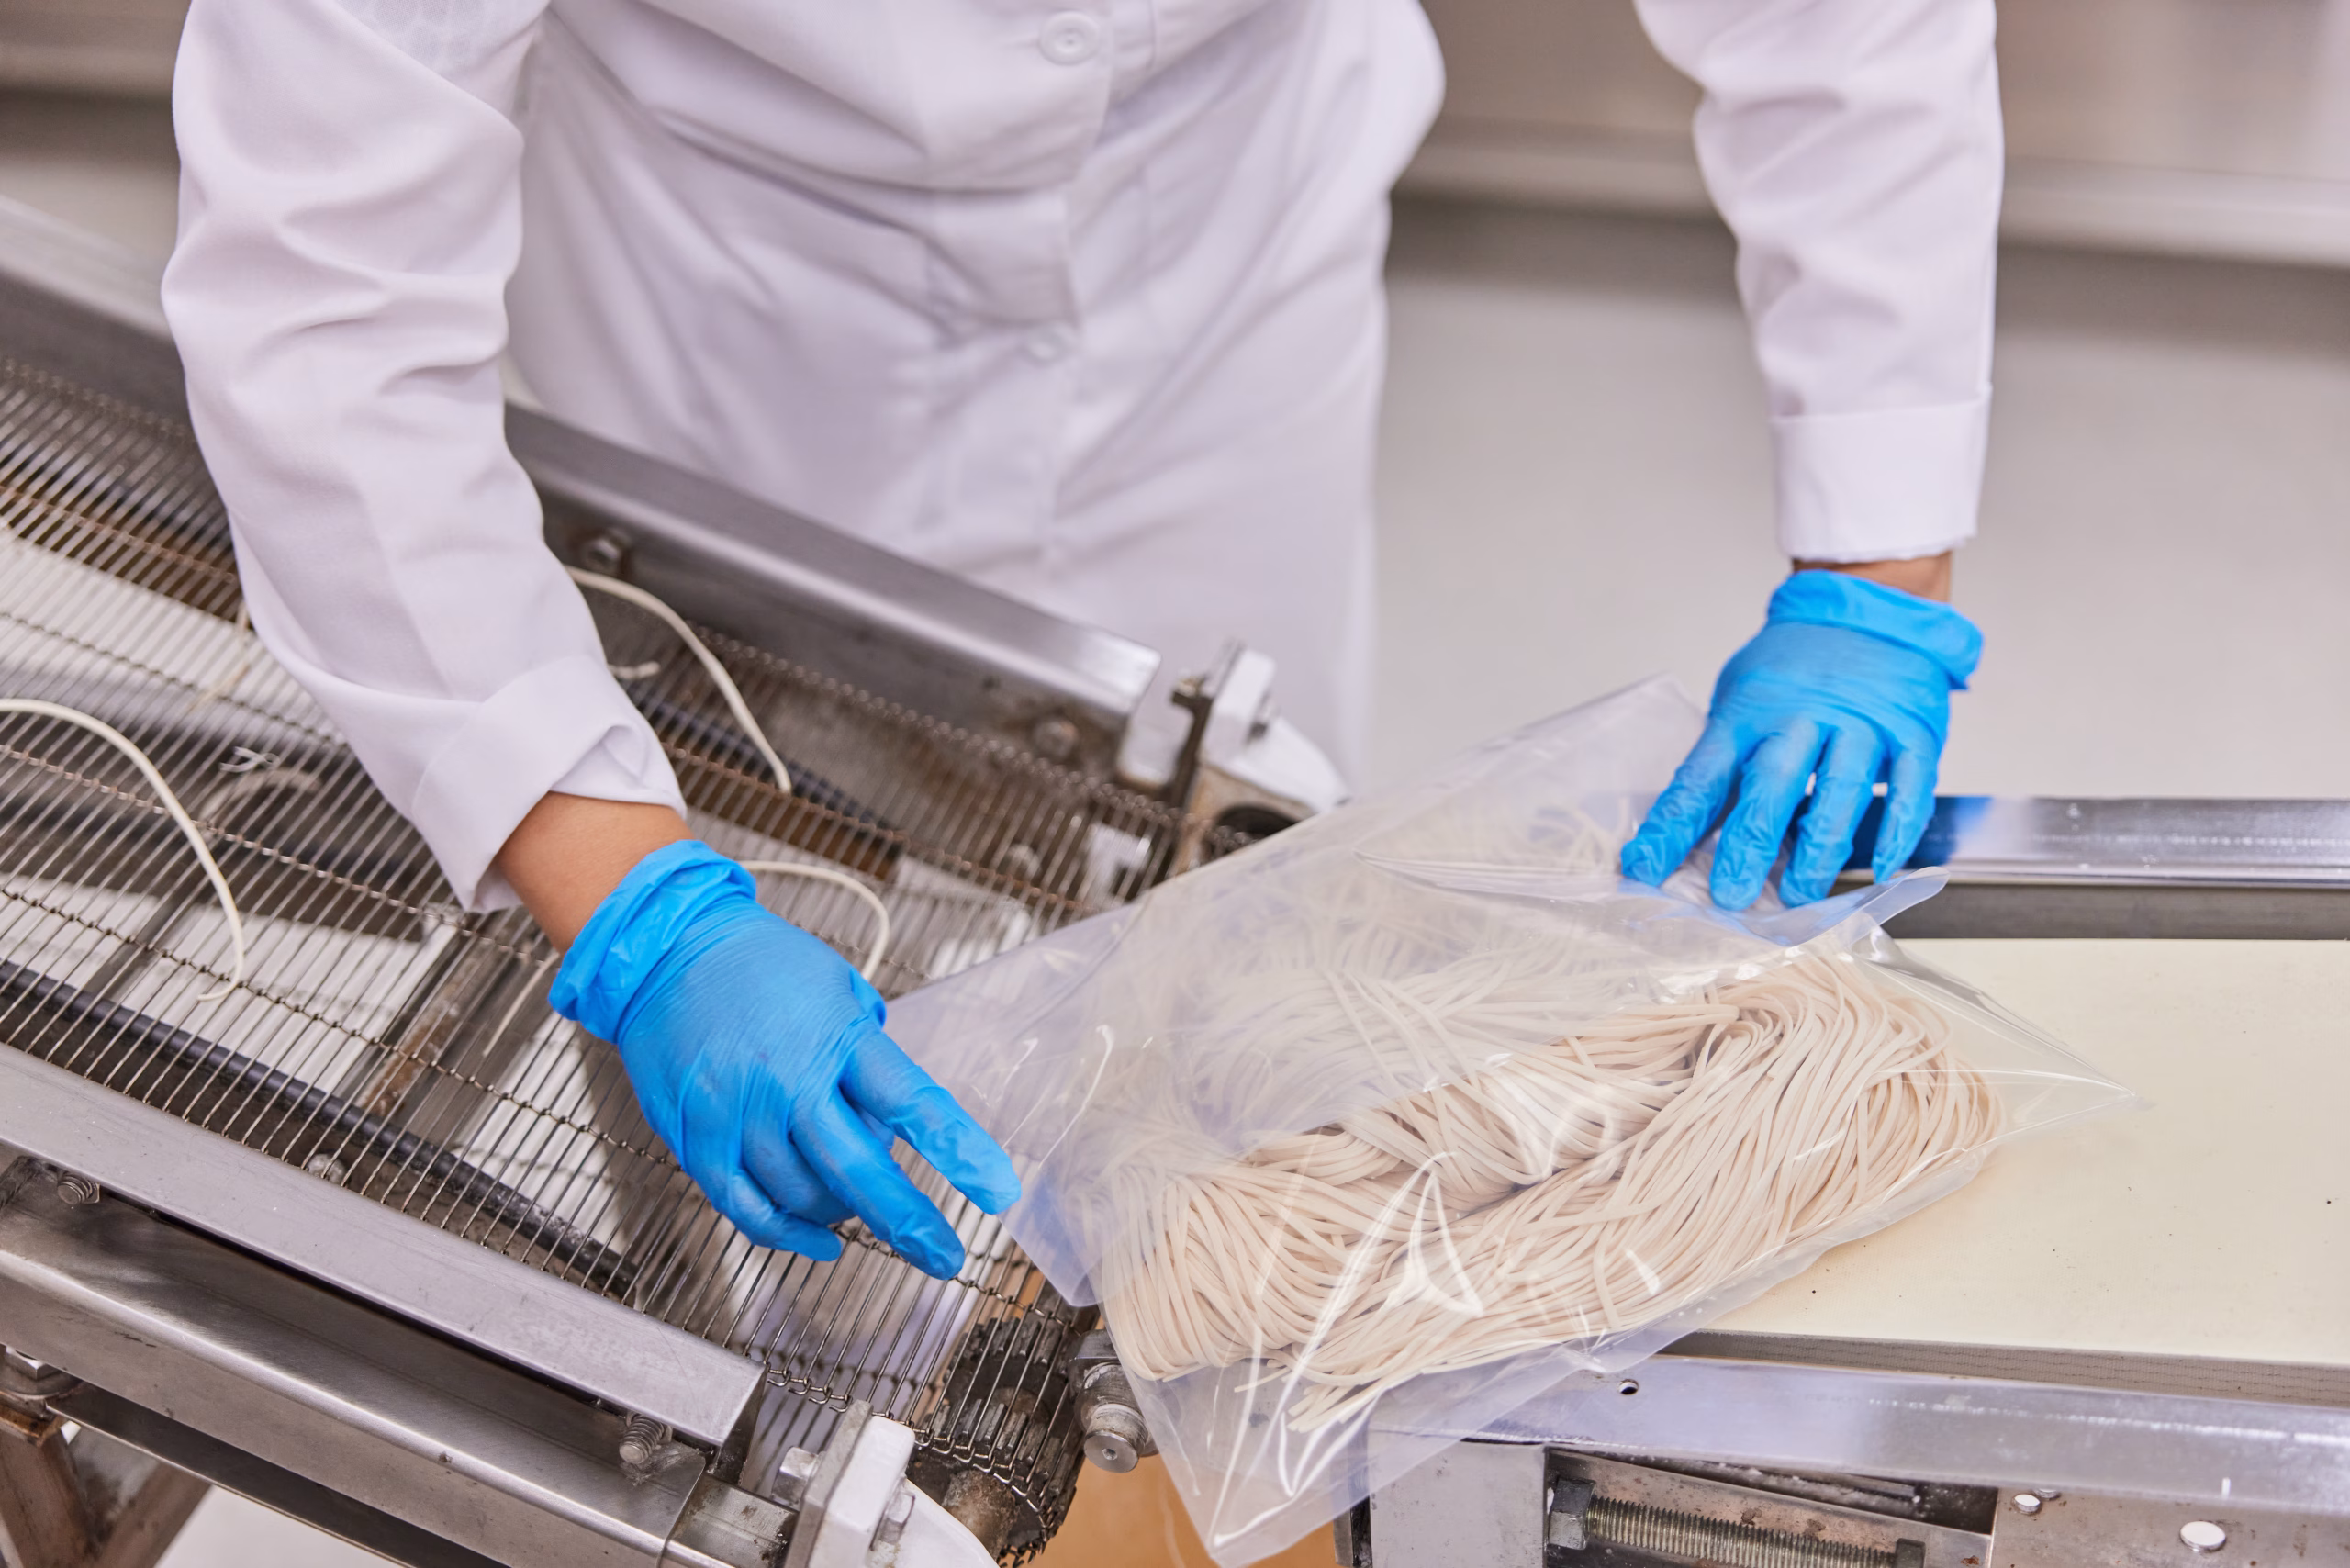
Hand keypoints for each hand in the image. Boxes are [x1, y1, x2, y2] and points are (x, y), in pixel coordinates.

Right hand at [548, 840, 1018, 1276]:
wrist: (664, 949)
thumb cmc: (760, 963)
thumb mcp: (837, 983)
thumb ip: (870, 1049)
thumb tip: (895, 1118)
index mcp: (836, 1036)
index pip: (911, 1101)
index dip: (960, 1150)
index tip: (998, 1192)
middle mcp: (788, 1080)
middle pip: (860, 1170)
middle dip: (911, 1222)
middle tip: (947, 1257)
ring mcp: (738, 1115)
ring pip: (806, 1198)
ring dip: (844, 1210)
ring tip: (857, 1196)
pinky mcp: (697, 1139)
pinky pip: (748, 1211)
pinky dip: (790, 1236)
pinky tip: (822, 1241)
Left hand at [1620, 569, 1981, 908]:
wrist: (1875, 610)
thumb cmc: (1796, 667)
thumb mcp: (1743, 698)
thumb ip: (1724, 760)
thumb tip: (1683, 835)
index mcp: (1749, 709)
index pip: (1702, 774)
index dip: (1672, 825)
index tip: (1645, 868)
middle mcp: (1804, 714)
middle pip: (1772, 783)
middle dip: (1748, 844)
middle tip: (1730, 896)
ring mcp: (1863, 722)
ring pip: (1841, 789)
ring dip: (1819, 848)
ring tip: (1800, 895)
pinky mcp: (1914, 731)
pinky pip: (1911, 786)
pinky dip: (1898, 830)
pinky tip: (1881, 868)